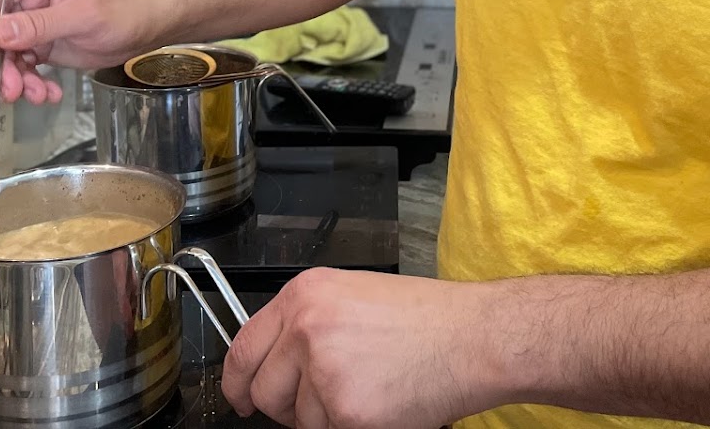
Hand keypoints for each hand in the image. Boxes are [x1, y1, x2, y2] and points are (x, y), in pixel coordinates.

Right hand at [0, 0, 163, 102]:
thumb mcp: (84, 15)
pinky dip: (30, 82)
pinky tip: (48, 93)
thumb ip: (39, 24)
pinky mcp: (40, 43)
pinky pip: (21, 65)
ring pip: (4, 51)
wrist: (146, 30)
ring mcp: (34, 21)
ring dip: (14, 77)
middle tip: (11, 87)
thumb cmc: (125, 10)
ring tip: (37, 95)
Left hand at [222, 268, 502, 428]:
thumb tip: (275, 362)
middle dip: (286, 406)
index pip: (243, 347)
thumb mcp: (354, 297)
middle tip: (324, 400)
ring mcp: (324, 370)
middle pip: (265, 390)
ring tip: (369, 389)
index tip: (240, 397)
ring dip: (326, 418)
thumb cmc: (427, 319)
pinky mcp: (346, 411)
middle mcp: (306, 328)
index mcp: (305, 295)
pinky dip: (352, 428)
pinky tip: (382, 404)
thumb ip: (308, 324)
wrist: (473, 337)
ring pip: (298, 419)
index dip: (237, 381)